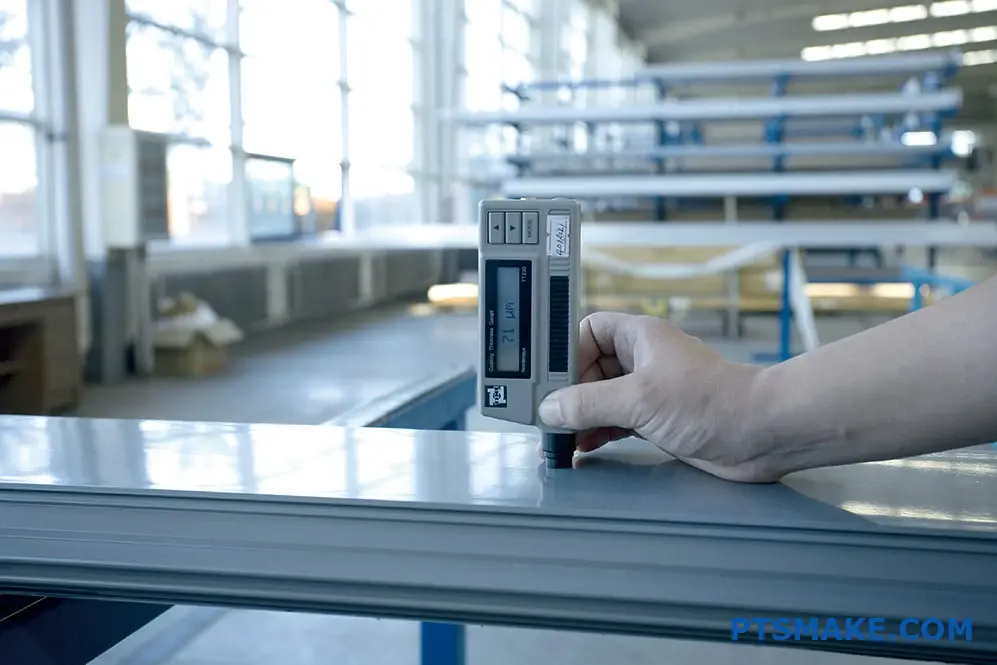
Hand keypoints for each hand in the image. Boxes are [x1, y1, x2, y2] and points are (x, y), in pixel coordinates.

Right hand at [537, 312, 772, 481]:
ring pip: (601, 398)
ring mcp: (650, 390)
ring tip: (558, 436)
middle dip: (567, 392)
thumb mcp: (639, 398)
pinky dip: (598, 433)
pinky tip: (583, 447)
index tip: (547, 378)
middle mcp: (643, 359)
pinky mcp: (658, 418)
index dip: (566, 351)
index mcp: (639, 336)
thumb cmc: (714, 401)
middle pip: (589, 368)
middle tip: (547, 414)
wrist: (761, 433)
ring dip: (580, 416)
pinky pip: (615, 421)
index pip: (587, 330)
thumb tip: (551, 408)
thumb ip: (589, 403)